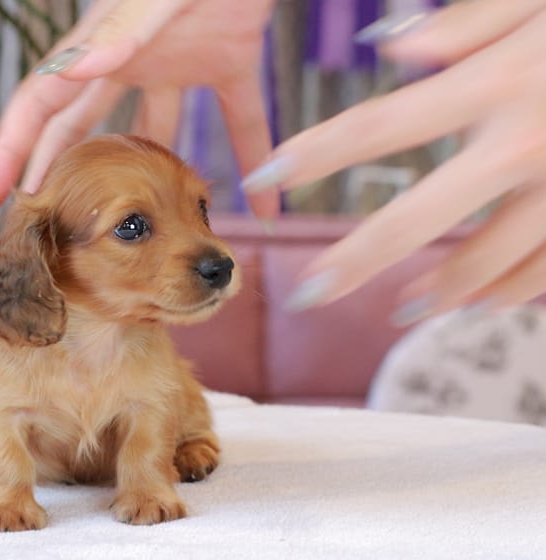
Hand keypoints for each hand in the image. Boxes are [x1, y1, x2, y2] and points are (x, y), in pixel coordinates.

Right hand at [0, 0, 278, 225]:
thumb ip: (119, 28)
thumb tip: (67, 72)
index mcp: (101, 44)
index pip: (39, 105)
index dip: (6, 155)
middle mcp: (130, 61)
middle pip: (76, 129)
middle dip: (47, 176)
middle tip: (27, 225)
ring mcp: (176, 65)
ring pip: (148, 136)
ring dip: (136, 181)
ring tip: (121, 226)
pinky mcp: (227, 63)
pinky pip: (237, 123)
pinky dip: (250, 163)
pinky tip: (262, 213)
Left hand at [244, 0, 545, 324]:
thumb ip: (468, 21)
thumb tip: (387, 49)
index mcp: (498, 81)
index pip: (381, 124)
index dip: (315, 153)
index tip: (262, 176)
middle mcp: (524, 142)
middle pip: (417, 217)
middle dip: (352, 261)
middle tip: (303, 296)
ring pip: (487, 262)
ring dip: (436, 292)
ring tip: (398, 310)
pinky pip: (545, 271)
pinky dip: (509, 290)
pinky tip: (479, 301)